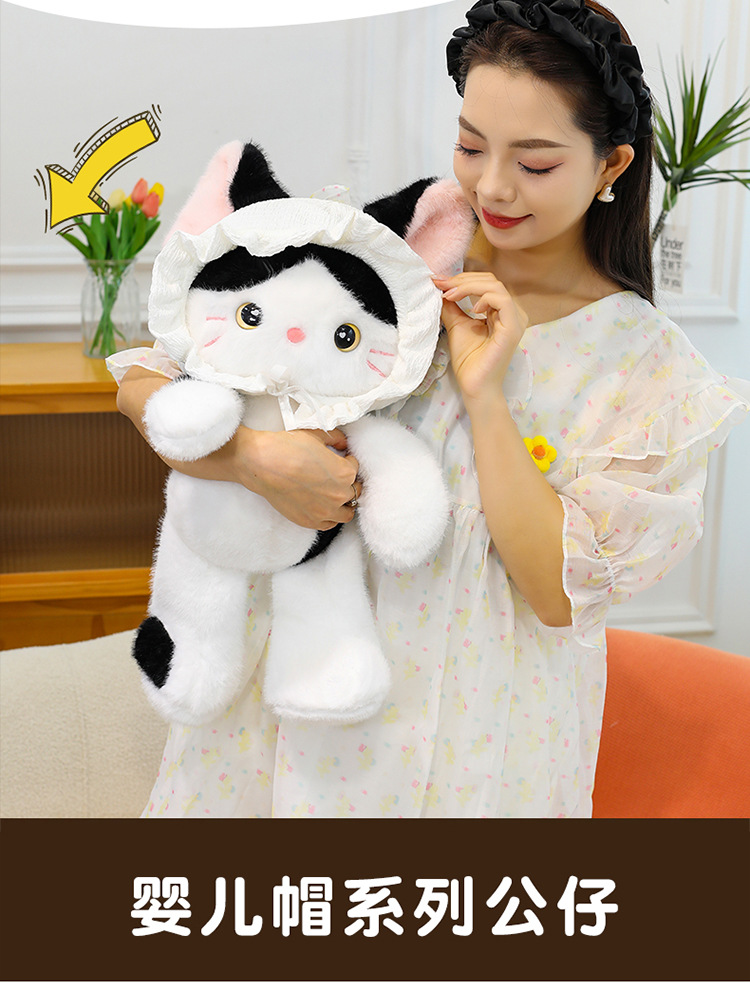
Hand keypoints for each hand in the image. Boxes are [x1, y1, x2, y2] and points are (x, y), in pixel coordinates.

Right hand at [234, 426, 362, 530]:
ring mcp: (325, 511)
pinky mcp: (310, 521)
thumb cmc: (286, 448)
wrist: (262, 464)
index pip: (355, 468)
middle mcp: (339, 494)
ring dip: (343, 504)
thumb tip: (342, 443)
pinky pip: (330, 524)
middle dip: (348, 483)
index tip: (341, 461)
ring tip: (334, 495)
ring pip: (347, 512)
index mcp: (345, 473)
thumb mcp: (315, 436)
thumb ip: (335, 439)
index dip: (348, 462)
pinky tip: (324, 507)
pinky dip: (330, 516)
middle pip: (354, 491)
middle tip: (337, 478)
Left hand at [433, 273, 527, 407]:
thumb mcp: (457, 325)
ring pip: (495, 286)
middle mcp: (511, 313)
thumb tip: (441, 287)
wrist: (474, 386)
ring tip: (449, 294)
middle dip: (462, 279)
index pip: (485, 283)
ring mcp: (515, 320)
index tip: (438, 281)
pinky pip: (502, 301)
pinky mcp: (513, 328)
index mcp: (500, 311)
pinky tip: (470, 307)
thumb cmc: (469, 361)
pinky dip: (483, 297)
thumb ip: (452, 306)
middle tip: (441, 284)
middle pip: (490, 280)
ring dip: (468, 286)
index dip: (461, 279)